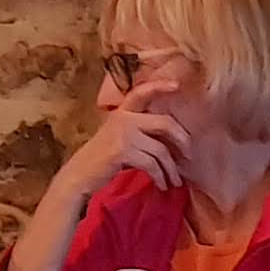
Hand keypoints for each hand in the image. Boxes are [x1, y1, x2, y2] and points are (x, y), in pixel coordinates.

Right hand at [53, 77, 189, 209]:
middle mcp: (124, 118)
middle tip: (190, 154)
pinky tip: (162, 185)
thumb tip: (169, 140)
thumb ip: (137, 130)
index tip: (177, 85)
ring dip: (171, 168)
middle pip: (165, 123)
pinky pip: (152, 164)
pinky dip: (160, 176)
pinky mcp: (123, 151)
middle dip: (182, 140)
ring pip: (161, 149)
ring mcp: (123, 133)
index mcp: (122, 112)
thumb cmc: (102, 159)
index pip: (142, 92)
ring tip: (176, 181)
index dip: (160, 86)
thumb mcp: (117, 136)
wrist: (80, 174)